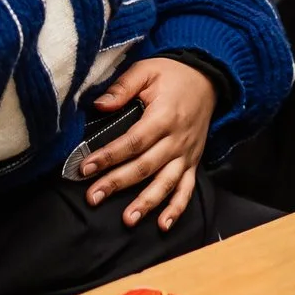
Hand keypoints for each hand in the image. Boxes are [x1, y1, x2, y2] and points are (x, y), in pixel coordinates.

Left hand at [78, 57, 215, 230]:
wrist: (208, 78)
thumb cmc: (173, 74)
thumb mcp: (146, 70)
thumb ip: (122, 87)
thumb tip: (99, 105)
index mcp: (163, 117)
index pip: (132, 141)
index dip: (108, 156)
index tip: (85, 168)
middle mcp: (176, 140)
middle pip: (145, 167)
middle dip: (117, 183)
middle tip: (93, 197)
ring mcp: (186, 154)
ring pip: (166, 183)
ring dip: (147, 203)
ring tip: (128, 219)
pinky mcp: (194, 162)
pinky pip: (187, 189)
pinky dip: (177, 209)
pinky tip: (163, 224)